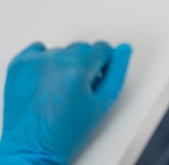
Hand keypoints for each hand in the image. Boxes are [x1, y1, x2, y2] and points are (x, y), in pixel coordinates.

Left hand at [0, 42, 131, 164]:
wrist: (33, 146)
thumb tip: (124, 50)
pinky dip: (44, 60)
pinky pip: (38, 50)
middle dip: (86, 64)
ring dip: (66, 64)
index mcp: (77, 68)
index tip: (97, 79)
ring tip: (61, 89)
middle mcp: (54, 60)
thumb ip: (117, 71)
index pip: (102, 47)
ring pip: (62, 50)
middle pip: (82, 47)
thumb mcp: (103, 102)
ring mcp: (33, 61)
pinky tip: (47, 80)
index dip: (104, 65)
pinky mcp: (18, 65)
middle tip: (80, 89)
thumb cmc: (67, 130)